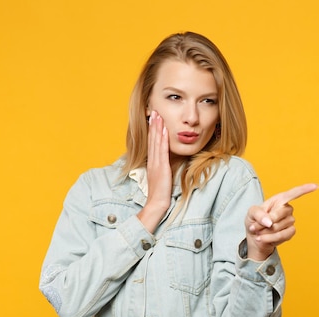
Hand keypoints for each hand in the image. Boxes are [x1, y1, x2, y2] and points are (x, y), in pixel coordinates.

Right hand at [137, 110, 171, 232]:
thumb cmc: (160, 193)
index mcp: (152, 163)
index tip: (154, 119)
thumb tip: (167, 162)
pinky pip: (162, 151)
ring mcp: (156, 163)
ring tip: (158, 116)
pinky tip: (164, 131)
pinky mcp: (161, 167)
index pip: (152, 143)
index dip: (153, 130)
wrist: (157, 203)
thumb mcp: (161, 177)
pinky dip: (162, 139)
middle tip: (154, 111)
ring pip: (156, 142)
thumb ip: (163, 168)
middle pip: (153, 139)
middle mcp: (152, 161)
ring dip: (157, 128)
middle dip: (154, 124)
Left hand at [245, 183, 318, 260]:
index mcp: (278, 200)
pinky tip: (264, 239)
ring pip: (280, 226)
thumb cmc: (254, 221)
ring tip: (259, 232)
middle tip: (255, 226)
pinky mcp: (291, 232)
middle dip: (266, 221)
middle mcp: (286, 209)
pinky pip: (284, 235)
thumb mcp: (251, 213)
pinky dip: (271, 238)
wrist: (255, 238)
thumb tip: (269, 222)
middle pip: (281, 213)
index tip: (316, 186)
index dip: (304, 189)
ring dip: (266, 232)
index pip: (293, 193)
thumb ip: (258, 214)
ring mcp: (290, 220)